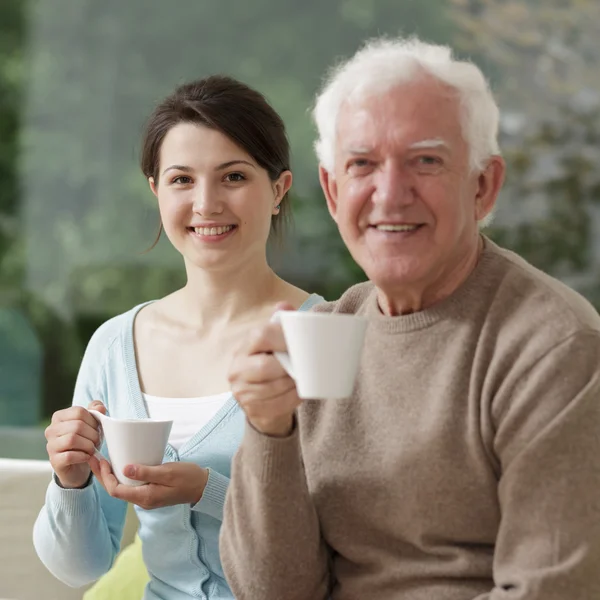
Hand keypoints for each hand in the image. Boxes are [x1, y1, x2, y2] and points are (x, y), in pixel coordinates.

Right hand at [45, 400, 104, 488]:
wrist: (78, 466)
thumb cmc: (85, 441)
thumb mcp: (92, 425)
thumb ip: (96, 412)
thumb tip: (99, 407)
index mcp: (60, 417)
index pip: (79, 412)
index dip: (93, 420)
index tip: (97, 428)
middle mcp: (51, 430)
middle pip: (77, 426)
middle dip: (93, 434)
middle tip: (97, 441)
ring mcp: (50, 445)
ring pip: (72, 440)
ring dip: (88, 445)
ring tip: (92, 449)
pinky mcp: (54, 461)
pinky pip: (69, 456)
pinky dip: (82, 456)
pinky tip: (87, 457)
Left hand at [89, 458, 208, 509]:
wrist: (202, 487)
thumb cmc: (188, 477)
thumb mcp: (168, 472)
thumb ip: (147, 472)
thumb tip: (125, 469)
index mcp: (145, 497)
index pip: (116, 490)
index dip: (105, 476)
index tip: (100, 460)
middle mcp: (143, 500)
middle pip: (115, 490)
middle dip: (102, 475)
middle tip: (93, 458)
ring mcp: (146, 497)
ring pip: (121, 488)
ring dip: (110, 475)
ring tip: (102, 460)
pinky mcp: (150, 492)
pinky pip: (130, 486)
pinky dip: (121, 476)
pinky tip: (120, 465)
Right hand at [228, 302, 300, 435]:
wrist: (263, 401)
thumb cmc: (272, 365)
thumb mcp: (274, 344)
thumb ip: (281, 324)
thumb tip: (285, 305)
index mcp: (244, 346)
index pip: (261, 336)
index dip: (283, 338)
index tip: (301, 343)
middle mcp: (237, 368)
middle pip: (265, 367)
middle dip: (289, 367)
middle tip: (305, 365)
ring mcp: (242, 391)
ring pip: (273, 387)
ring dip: (293, 384)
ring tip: (304, 379)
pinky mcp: (251, 409)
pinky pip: (277, 404)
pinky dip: (293, 398)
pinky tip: (299, 392)